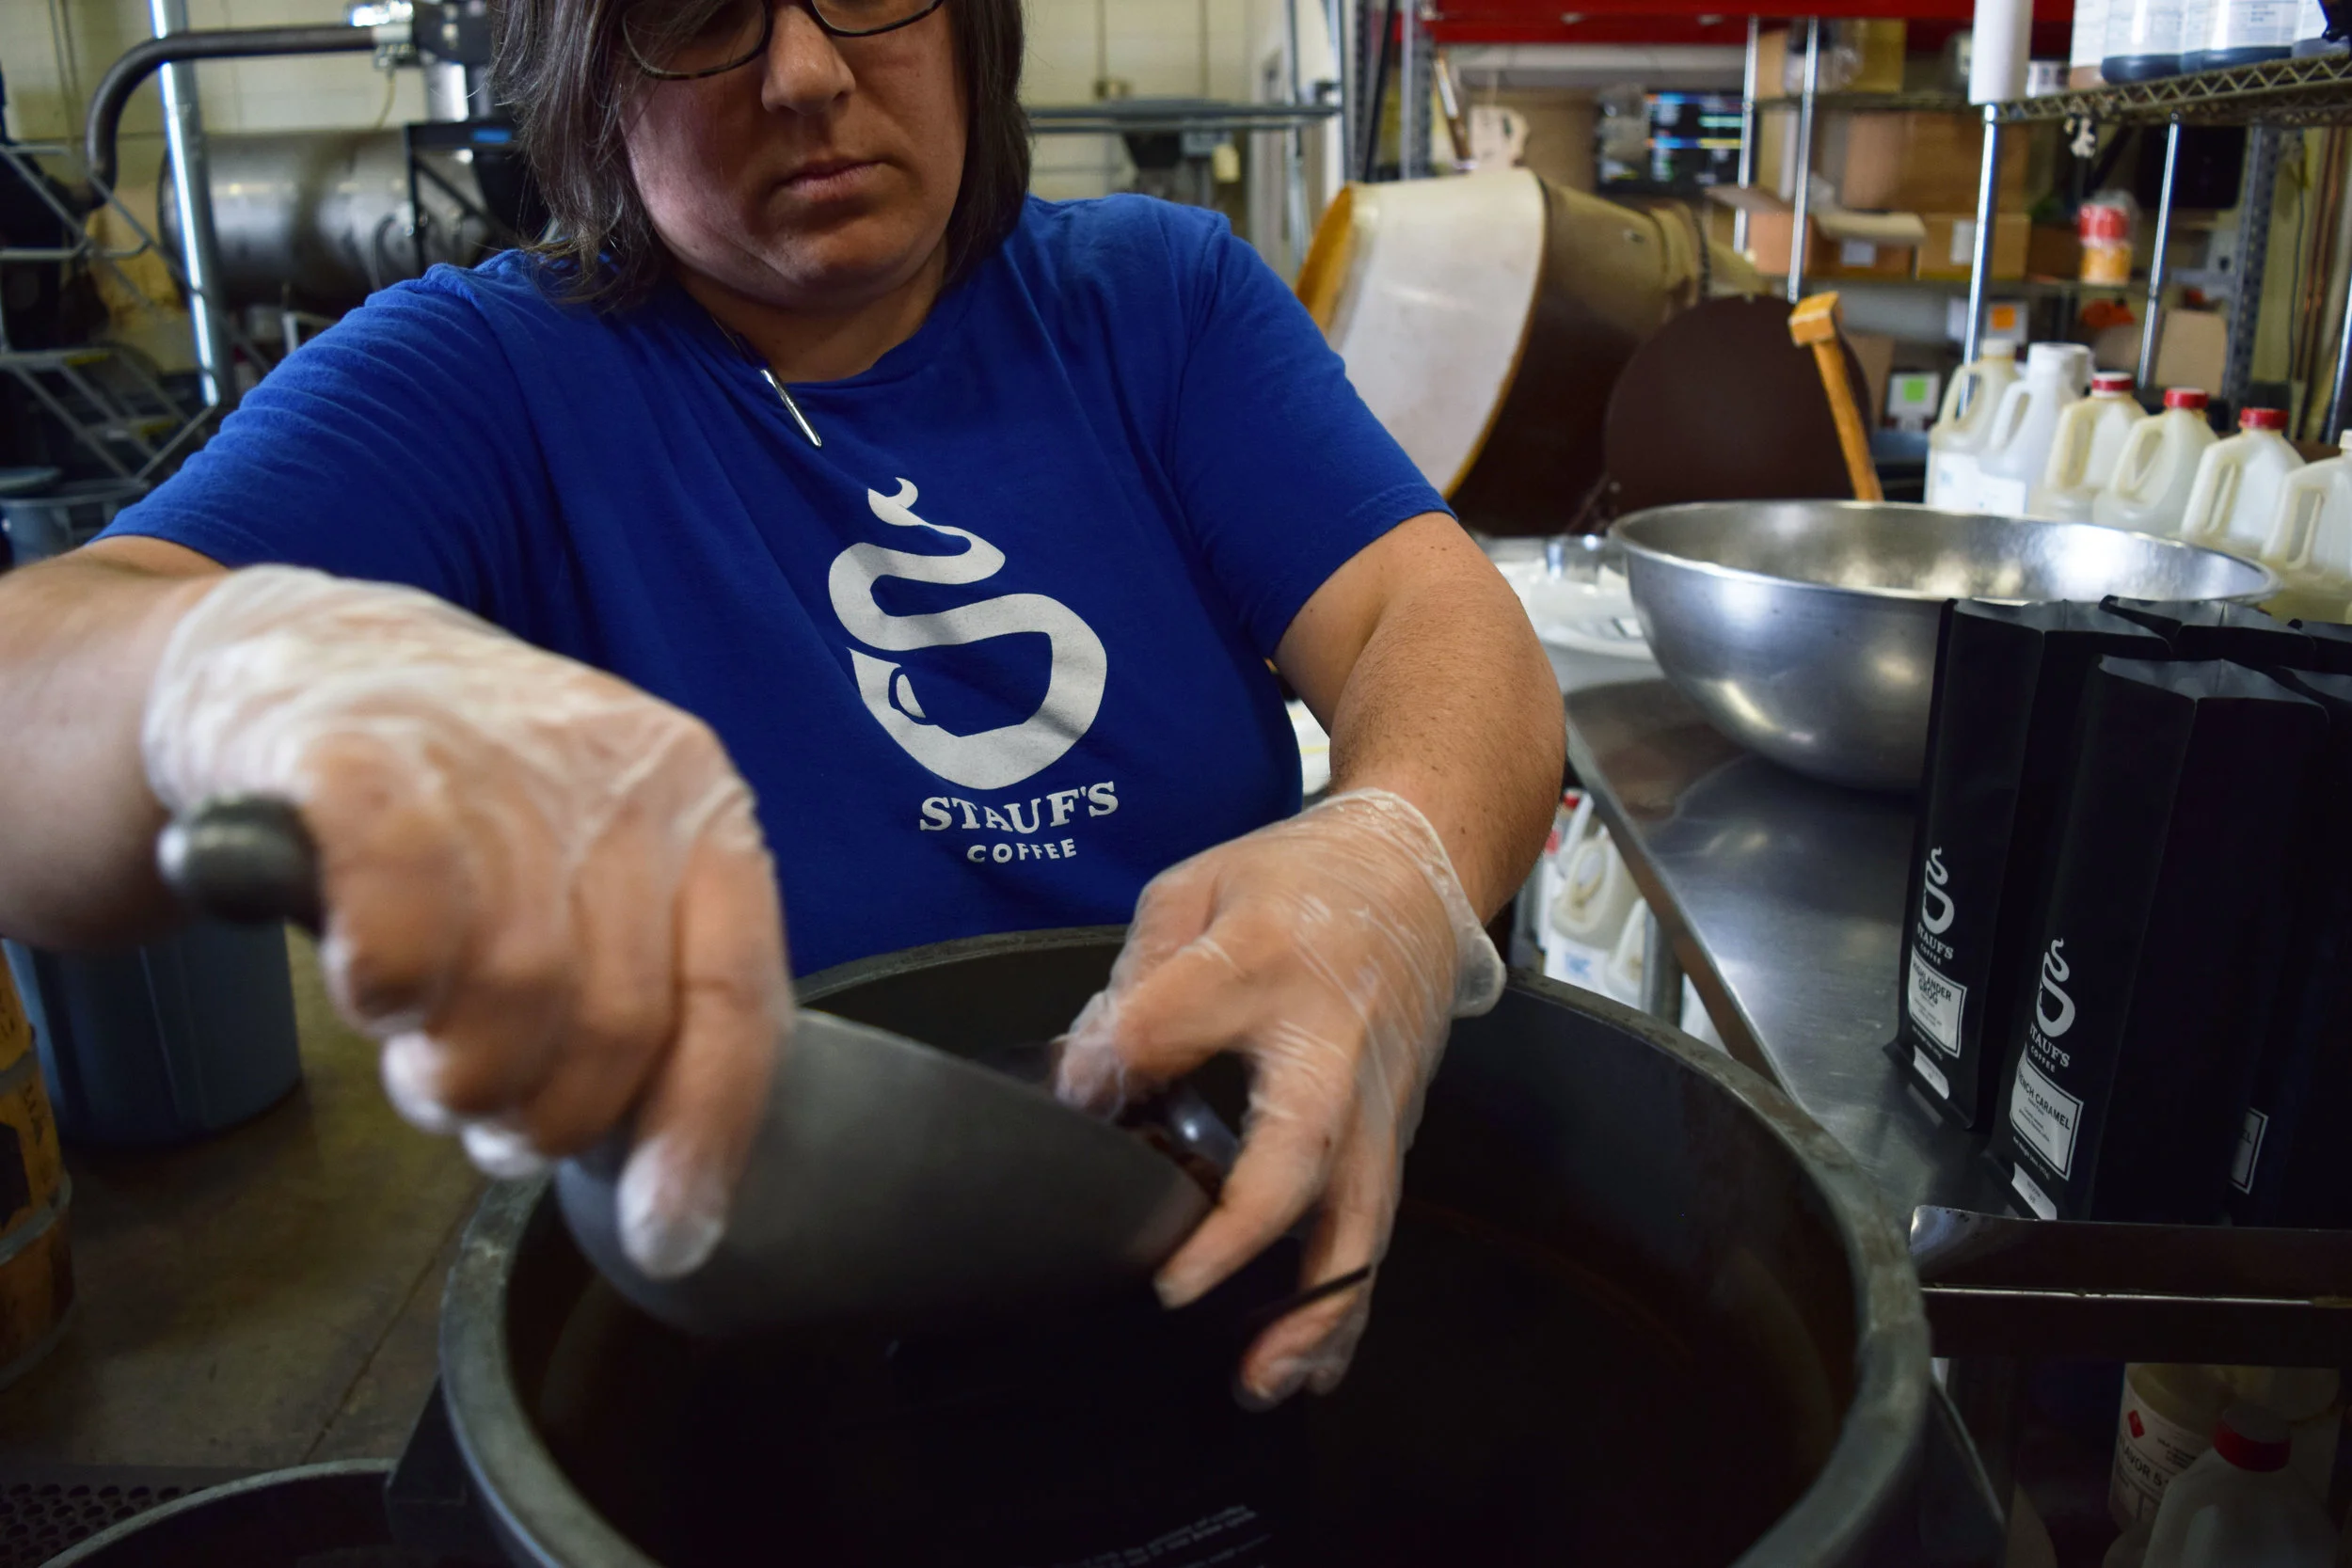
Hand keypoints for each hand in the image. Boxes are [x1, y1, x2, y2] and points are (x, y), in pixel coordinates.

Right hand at [142, 566, 786, 1278]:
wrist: (315, 657)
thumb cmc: (474, 805)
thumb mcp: (595, 877)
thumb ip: (646, 998)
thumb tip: (681, 1209)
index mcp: (702, 806)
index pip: (733, 998)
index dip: (702, 1135)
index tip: (673, 1237)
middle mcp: (619, 772)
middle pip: (612, 1022)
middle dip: (540, 1113)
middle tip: (482, 1105)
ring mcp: (492, 755)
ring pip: (510, 994)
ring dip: (452, 1073)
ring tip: (419, 1045)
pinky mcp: (353, 758)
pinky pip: (400, 933)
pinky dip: (386, 991)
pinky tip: (373, 986)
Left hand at [1055, 789, 1502, 1406]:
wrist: (1413, 871)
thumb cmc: (1297, 885)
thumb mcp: (1196, 891)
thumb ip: (1137, 980)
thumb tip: (1083, 1075)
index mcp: (1269, 961)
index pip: (1179, 1015)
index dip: (1118, 1056)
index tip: (1076, 1091)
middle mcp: (1333, 1045)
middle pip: (1299, 1150)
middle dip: (1243, 1233)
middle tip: (1178, 1293)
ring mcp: (1374, 1100)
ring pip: (1359, 1220)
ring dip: (1313, 1307)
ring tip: (1261, 1374)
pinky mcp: (1394, 1136)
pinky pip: (1375, 1230)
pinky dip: (1347, 1305)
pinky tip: (1311, 1362)